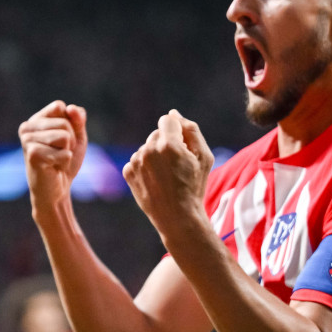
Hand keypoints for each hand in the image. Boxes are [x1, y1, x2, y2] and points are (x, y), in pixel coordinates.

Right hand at [19, 100, 88, 212]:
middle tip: (60, 153)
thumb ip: (77, 119)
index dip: (70, 123)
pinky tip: (54, 168)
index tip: (63, 139)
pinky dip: (64, 161)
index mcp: (35, 120)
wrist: (57, 190)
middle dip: (71, 140)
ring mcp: (27, 140)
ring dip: (67, 151)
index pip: (59, 106)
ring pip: (65, 136)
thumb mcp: (77, 136)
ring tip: (56, 160)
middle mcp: (27, 127)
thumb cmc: (65, 162)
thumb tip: (71, 108)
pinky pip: (64, 152)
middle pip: (64, 122)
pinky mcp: (32, 154)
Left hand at [122, 110, 213, 235]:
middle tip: (177, 166)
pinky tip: (156, 180)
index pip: (168, 120)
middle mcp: (149, 150)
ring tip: (166, 175)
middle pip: (156, 133)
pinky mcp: (128, 172)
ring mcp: (136, 162)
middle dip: (166, 143)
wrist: (177, 217)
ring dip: (155, 155)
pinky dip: (145, 166)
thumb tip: (174, 114)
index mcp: (169, 144)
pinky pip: (137, 160)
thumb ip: (191, 130)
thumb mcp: (203, 157)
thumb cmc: (194, 186)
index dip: (177, 131)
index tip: (182, 146)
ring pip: (146, 147)